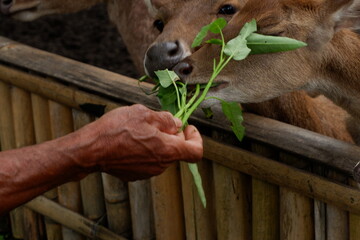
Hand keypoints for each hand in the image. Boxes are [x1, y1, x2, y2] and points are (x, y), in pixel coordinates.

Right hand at [73, 104, 202, 180]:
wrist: (90, 150)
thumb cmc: (116, 130)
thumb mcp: (143, 114)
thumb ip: (166, 119)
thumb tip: (176, 123)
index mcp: (168, 150)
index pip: (196, 151)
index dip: (196, 138)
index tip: (188, 127)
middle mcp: (161, 165)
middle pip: (177, 150)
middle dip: (172, 135)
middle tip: (157, 121)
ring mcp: (148, 172)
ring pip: (162, 154)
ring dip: (157, 141)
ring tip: (138, 129)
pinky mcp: (135, 174)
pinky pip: (148, 160)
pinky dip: (146, 150)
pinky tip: (130, 140)